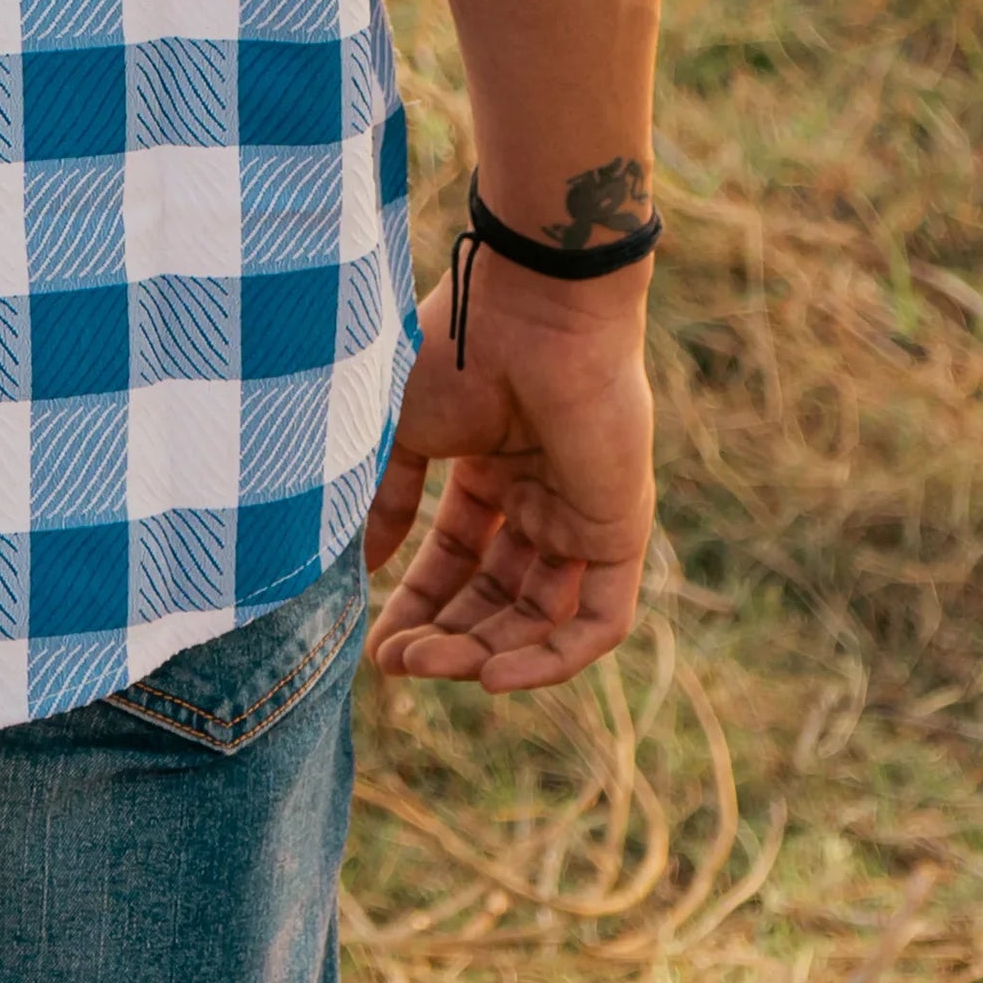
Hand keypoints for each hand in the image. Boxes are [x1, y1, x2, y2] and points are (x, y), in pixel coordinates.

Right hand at [365, 262, 655, 692]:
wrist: (534, 307)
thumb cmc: (461, 348)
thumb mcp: (402, 432)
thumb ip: (386, 499)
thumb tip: (363, 565)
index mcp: (493, 466)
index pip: (456, 558)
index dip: (418, 605)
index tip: (377, 646)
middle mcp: (542, 494)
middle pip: (495, 595)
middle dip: (445, 635)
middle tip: (397, 663)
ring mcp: (582, 514)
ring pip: (539, 616)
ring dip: (484, 651)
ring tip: (430, 665)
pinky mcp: (619, 529)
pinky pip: (597, 619)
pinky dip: (551, 658)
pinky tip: (492, 675)